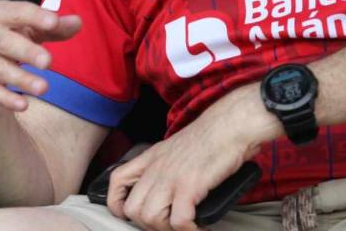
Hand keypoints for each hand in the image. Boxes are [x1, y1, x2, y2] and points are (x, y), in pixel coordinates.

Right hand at [0, 0, 81, 111]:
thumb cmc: (7, 36)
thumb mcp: (27, 27)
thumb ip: (53, 27)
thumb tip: (78, 23)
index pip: (17, 12)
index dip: (35, 16)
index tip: (54, 22)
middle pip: (5, 42)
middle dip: (27, 51)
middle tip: (48, 62)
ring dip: (21, 79)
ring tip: (44, 87)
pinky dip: (6, 99)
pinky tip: (23, 105)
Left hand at [106, 88, 268, 229]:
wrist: (229, 125)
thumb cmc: (210, 137)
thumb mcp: (175, 148)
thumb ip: (165, 167)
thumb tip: (166, 192)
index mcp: (150, 158)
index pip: (117, 180)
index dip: (116, 203)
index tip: (129, 215)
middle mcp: (155, 168)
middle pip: (132, 208)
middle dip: (148, 224)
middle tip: (167, 224)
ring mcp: (171, 177)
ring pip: (150, 218)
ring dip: (167, 229)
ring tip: (183, 226)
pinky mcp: (189, 186)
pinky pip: (179, 221)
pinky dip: (188, 230)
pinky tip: (198, 226)